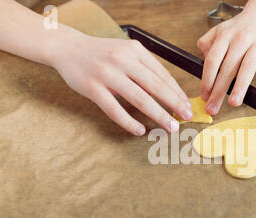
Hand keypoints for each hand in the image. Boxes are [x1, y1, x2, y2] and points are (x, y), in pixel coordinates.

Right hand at [52, 31, 191, 135]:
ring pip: (139, 98)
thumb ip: (145, 68)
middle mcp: (123, 60)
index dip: (177, 92)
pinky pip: (114, 109)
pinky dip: (129, 122)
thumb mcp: (127, 51)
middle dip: (174, 104)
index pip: (163, 74)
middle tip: (186, 118)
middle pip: (155, 86)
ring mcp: (107, 74)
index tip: (187, 105)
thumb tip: (170, 93)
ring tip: (170, 126)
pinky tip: (140, 130)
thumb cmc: (102, 54)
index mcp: (135, 50)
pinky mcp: (92, 88)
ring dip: (158, 115)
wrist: (68, 48)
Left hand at [197, 4, 255, 114]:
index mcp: (225, 36)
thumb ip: (206, 44)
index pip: (213, 60)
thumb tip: (203, 66)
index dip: (207, 79)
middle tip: (213, 108)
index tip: (204, 95)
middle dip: (219, 90)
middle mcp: (240, 39)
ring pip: (247, 68)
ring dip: (240, 87)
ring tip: (234, 103)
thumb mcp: (219, 30)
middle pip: (227, 68)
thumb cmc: (239, 27)